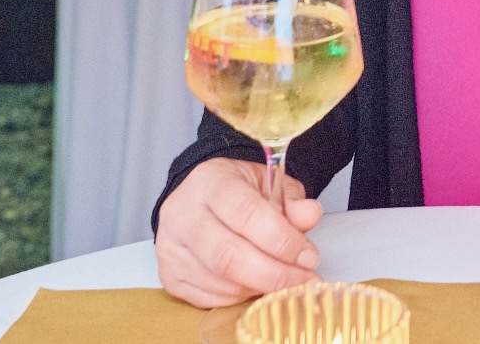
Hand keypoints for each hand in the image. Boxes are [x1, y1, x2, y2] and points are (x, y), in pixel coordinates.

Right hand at [155, 158, 322, 307]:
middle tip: (304, 278)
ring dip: (261, 287)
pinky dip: (240, 296)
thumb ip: (292, 200)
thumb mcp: (269, 182)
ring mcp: (171, 247)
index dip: (282, 240)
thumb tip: (310, 215)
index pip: (246, 214)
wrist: (200, 196)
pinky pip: (209, 297)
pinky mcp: (169, 275)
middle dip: (274, 273)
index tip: (309, 256)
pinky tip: (258, 284)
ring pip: (220, 281)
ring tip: (286, 280)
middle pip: (228, 256)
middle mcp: (183, 214)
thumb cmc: (237, 190)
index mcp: (210, 182)